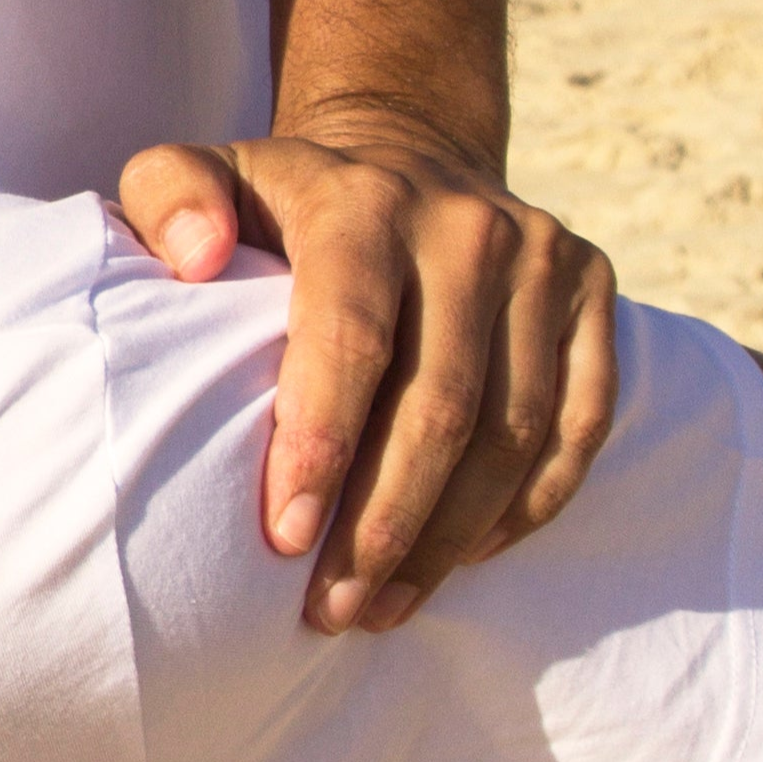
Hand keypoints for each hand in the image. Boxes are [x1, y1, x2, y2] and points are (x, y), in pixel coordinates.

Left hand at [117, 111, 616, 633]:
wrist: (407, 153)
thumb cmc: (280, 200)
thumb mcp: (204, 172)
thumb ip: (166, 195)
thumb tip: (197, 256)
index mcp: (362, 202)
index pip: (350, 340)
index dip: (321, 447)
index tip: (285, 541)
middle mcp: (466, 228)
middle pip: (440, 406)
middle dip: (382, 525)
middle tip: (331, 608)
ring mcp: (544, 260)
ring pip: (512, 433)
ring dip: (449, 538)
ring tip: (382, 606)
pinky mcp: (596, 293)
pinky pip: (579, 425)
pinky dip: (528, 506)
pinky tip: (465, 557)